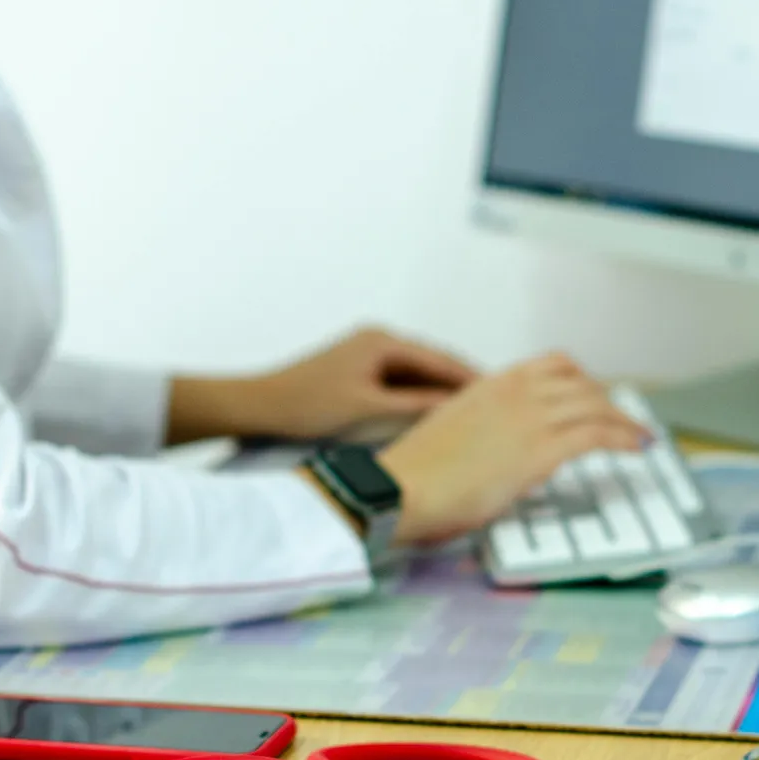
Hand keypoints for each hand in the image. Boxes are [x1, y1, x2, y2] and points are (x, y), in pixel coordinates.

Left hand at [165, 327, 477, 444]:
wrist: (259, 409)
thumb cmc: (306, 405)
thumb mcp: (370, 410)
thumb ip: (416, 406)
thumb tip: (456, 407)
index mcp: (382, 341)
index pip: (440, 359)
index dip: (471, 378)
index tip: (499, 394)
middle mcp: (376, 341)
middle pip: (430, 365)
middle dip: (459, 386)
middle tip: (493, 407)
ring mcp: (365, 356)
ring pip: (415, 376)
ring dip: (437, 394)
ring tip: (469, 416)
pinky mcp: (356, 373)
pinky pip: (398, 384)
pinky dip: (415, 399)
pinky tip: (430, 418)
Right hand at [376, 352, 649, 544]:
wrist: (404, 487)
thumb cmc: (418, 470)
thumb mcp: (456, 430)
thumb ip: (485, 426)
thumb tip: (503, 444)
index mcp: (493, 384)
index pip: (554, 365)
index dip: (583, 380)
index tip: (594, 395)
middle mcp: (516, 392)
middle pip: (582, 383)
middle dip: (608, 401)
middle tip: (622, 420)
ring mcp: (530, 418)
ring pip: (596, 405)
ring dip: (624, 420)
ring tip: (638, 435)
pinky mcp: (541, 449)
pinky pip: (598, 434)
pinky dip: (625, 437)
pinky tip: (637, 446)